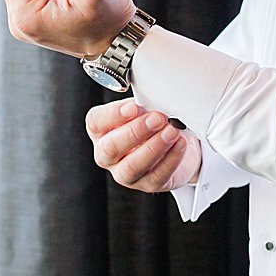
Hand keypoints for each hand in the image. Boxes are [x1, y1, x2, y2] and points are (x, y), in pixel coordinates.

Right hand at [86, 99, 201, 193]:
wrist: (179, 142)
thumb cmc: (156, 121)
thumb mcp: (146, 106)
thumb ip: (143, 100)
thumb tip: (153, 92)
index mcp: (101, 130)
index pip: (96, 122)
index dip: (113, 115)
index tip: (133, 107)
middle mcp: (108, 154)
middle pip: (111, 148)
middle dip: (136, 132)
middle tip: (157, 118)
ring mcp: (125, 173)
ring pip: (132, 166)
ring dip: (154, 147)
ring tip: (172, 131)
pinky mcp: (148, 184)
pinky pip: (157, 176)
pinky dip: (171, 159)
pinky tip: (180, 144)